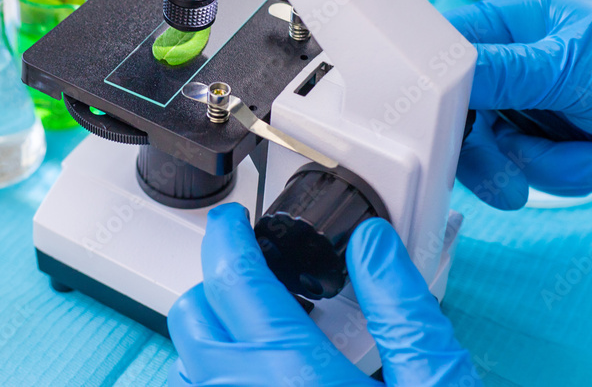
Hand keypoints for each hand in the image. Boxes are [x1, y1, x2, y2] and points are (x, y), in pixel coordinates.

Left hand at [168, 203, 475, 386]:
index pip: (234, 280)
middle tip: (254, 278)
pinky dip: (213, 382)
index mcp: (297, 379)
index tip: (231, 221)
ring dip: (213, 337)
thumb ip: (404, 313)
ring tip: (260, 333)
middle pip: (193, 319)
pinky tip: (260, 384)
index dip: (226, 237)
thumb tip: (371, 246)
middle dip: (217, 286)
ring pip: (187, 367)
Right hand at [446, 0, 591, 209]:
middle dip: (492, 153)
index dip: (438, 89)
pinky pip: (533, 169)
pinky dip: (567, 175)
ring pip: (498, 150)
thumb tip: (440, 70)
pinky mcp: (556, 140)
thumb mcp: (575, 66)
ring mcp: (537, 103)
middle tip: (507, 181)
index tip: (436, 126)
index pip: (451, 50)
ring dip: (544, 166)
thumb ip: (502, 71)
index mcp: (517, 24)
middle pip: (465, 113)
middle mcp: (519, 62)